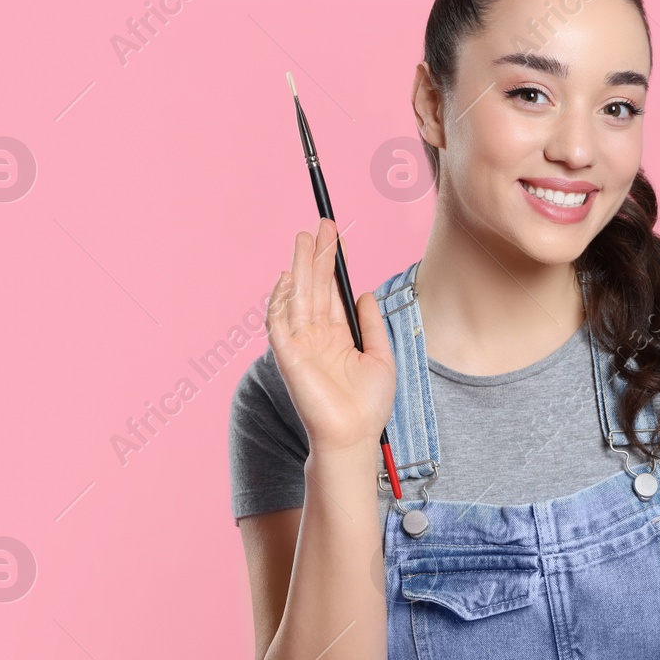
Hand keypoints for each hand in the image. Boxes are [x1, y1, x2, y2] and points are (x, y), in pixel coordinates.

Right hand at [266, 217, 395, 454]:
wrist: (355, 436)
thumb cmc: (368, 405)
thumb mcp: (380, 357)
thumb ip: (371, 325)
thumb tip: (364, 293)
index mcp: (338, 337)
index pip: (333, 292)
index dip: (334, 264)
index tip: (338, 237)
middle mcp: (316, 336)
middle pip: (314, 287)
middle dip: (317, 255)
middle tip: (322, 223)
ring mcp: (301, 344)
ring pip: (298, 296)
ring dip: (301, 266)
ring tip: (307, 237)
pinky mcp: (288, 355)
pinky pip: (279, 322)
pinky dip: (280, 299)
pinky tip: (286, 277)